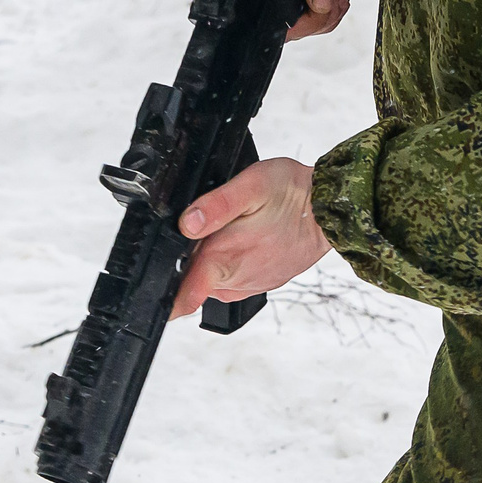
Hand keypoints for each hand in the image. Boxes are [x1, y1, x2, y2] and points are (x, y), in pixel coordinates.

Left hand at [170, 157, 332, 318]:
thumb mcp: (252, 185)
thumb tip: (186, 224)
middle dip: (190, 258)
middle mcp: (235, 280)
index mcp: (226, 258)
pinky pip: (232, 279)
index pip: (183, 295)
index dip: (164, 298)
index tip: (151, 294)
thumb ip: (216, 205)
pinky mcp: (261, 284)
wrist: (330, 211)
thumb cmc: (293, 193)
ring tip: (232, 229)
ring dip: (211, 259)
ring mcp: (249, 285)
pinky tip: (245, 239)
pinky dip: (230, 263)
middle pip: (191, 279)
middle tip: (208, 225)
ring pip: (211, 279)